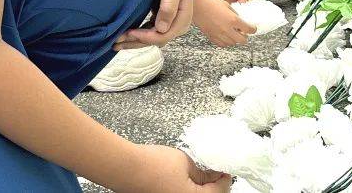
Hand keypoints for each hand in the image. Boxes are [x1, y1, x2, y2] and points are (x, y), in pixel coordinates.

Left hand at [115, 0, 194, 49]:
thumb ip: (169, 7)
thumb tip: (161, 29)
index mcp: (182, 19)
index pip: (164, 36)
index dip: (147, 37)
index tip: (130, 33)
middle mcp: (176, 24)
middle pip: (156, 40)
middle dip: (136, 42)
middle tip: (116, 42)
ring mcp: (168, 22)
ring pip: (151, 37)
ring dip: (134, 41)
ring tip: (115, 43)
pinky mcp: (159, 18)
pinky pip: (148, 30)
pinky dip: (136, 34)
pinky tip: (124, 35)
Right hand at [117, 145, 231, 191]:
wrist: (126, 168)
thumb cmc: (152, 165)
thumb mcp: (185, 161)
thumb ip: (203, 171)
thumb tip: (213, 173)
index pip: (221, 190)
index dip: (225, 176)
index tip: (225, 168)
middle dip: (214, 185)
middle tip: (214, 170)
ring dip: (200, 189)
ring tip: (199, 173)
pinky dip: (187, 190)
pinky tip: (186, 179)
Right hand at [193, 0, 257, 47]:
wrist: (197, 6)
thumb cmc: (210, 2)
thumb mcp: (227, 5)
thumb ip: (235, 14)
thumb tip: (240, 20)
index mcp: (233, 20)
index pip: (249, 29)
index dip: (253, 29)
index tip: (253, 28)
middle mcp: (227, 29)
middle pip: (242, 40)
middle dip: (245, 36)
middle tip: (244, 32)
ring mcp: (219, 35)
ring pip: (233, 43)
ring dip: (235, 39)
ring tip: (234, 33)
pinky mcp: (212, 37)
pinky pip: (223, 44)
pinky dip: (226, 41)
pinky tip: (225, 36)